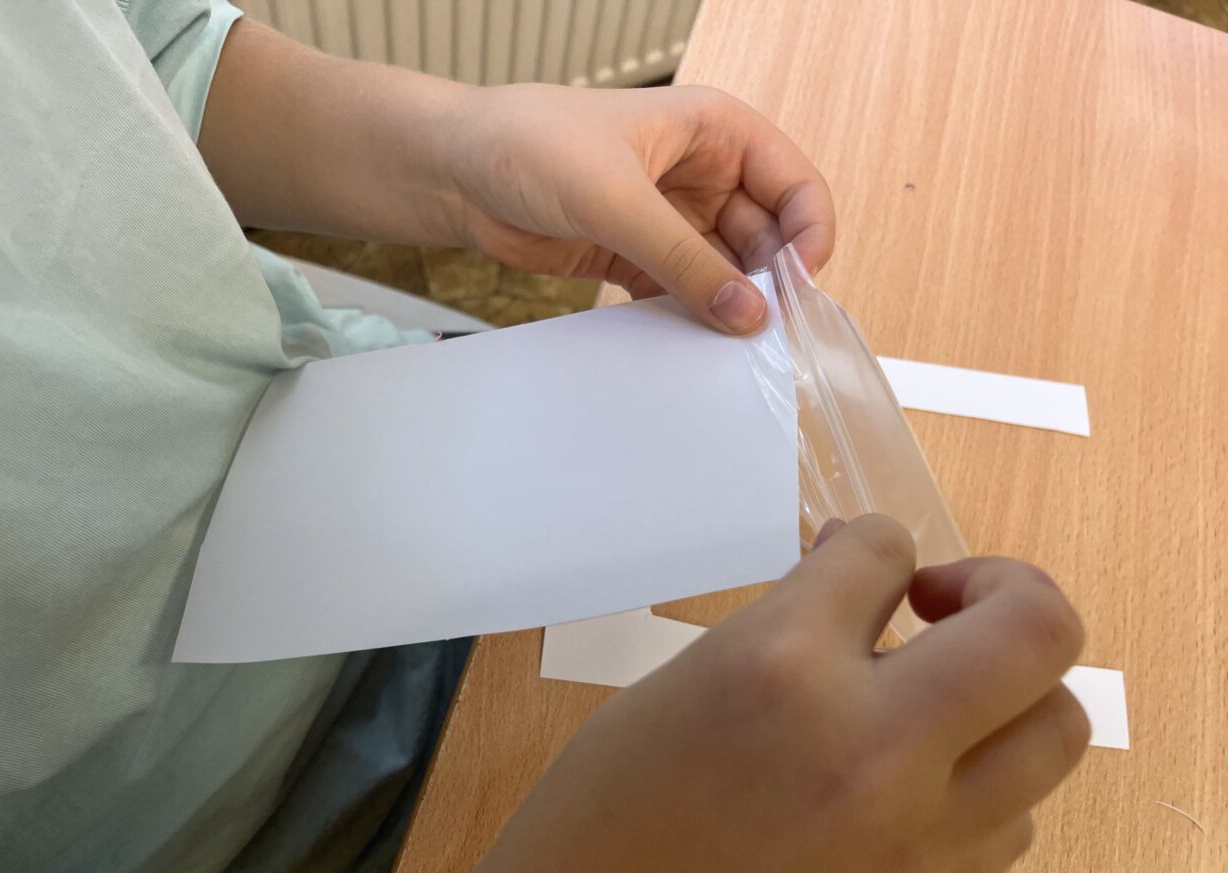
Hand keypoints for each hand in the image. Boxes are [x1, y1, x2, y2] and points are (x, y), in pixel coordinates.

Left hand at [204, 25, 831, 335]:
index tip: (800, 288)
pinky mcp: (638, 256)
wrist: (455, 172)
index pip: (794, 185)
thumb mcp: (615, 198)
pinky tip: (685, 344)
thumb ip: (684, 259)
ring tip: (725, 348)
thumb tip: (748, 312)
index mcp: (716, 131)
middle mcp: (703, 175)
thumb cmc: (529, 145)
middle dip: (769, 283)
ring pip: (725, 272)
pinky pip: (683, 293)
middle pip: (766, 237)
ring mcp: (671, 219)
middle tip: (764, 335)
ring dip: (727, 307)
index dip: (809, 235)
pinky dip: (688, 318)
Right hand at [387, 516, 1088, 872]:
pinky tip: (920, 786)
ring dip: (1007, 697)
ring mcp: (910, 844)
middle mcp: (869, 752)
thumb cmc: (611, 802)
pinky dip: (985, 787)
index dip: (877, 542)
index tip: (870, 570)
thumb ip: (795, 614)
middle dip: (1007, 592)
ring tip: (940, 703)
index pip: (887, 549)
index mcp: (783, 671)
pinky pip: (1012, 827)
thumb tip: (865, 571)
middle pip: (1039, 633)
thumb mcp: (694, 673)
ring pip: (1055, 734)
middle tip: (948, 611)